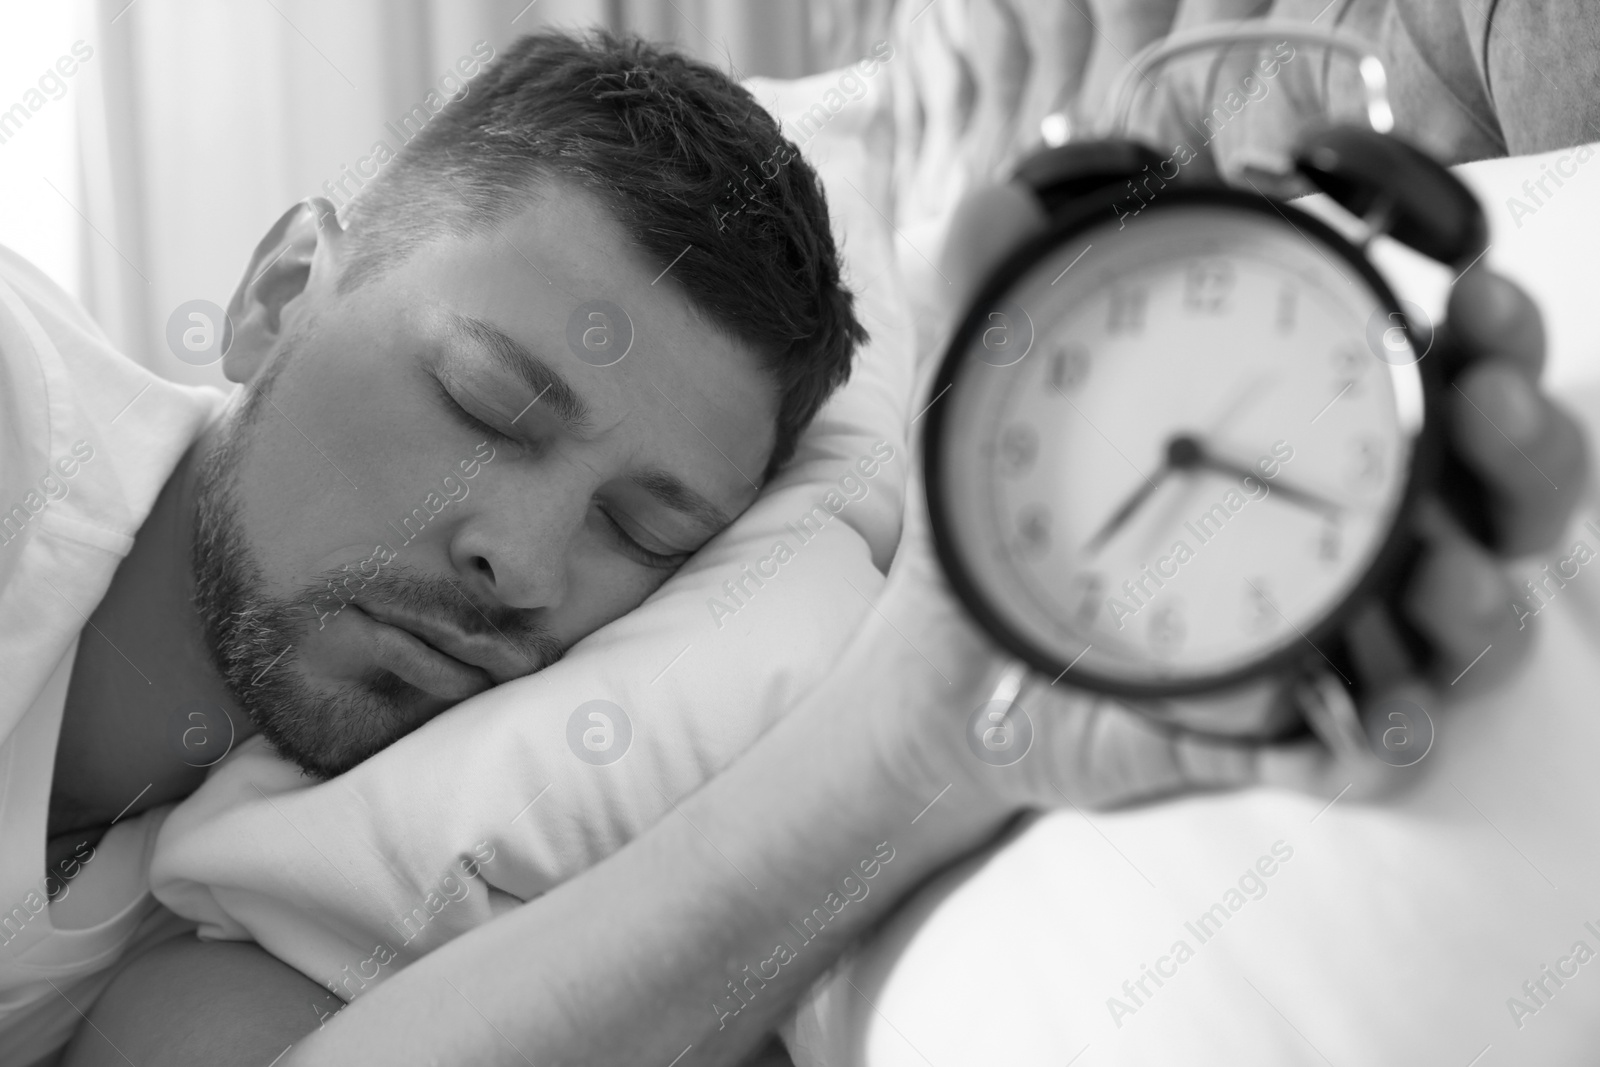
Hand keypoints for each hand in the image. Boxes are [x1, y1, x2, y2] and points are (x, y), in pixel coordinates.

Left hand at [878, 177, 1588, 816]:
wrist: (951, 664)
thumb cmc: (999, 518)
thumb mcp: (984, 402)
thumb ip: (996, 297)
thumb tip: (996, 200)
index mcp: (1309, 425)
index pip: (1441, 367)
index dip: (1491, 333)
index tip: (1477, 297)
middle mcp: (1349, 521)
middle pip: (1502, 484)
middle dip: (1528, 446)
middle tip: (1488, 410)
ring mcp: (1335, 628)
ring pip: (1472, 617)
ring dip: (1481, 595)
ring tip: (1444, 580)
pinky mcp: (1295, 726)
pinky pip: (1377, 743)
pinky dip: (1389, 734)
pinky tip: (1380, 724)